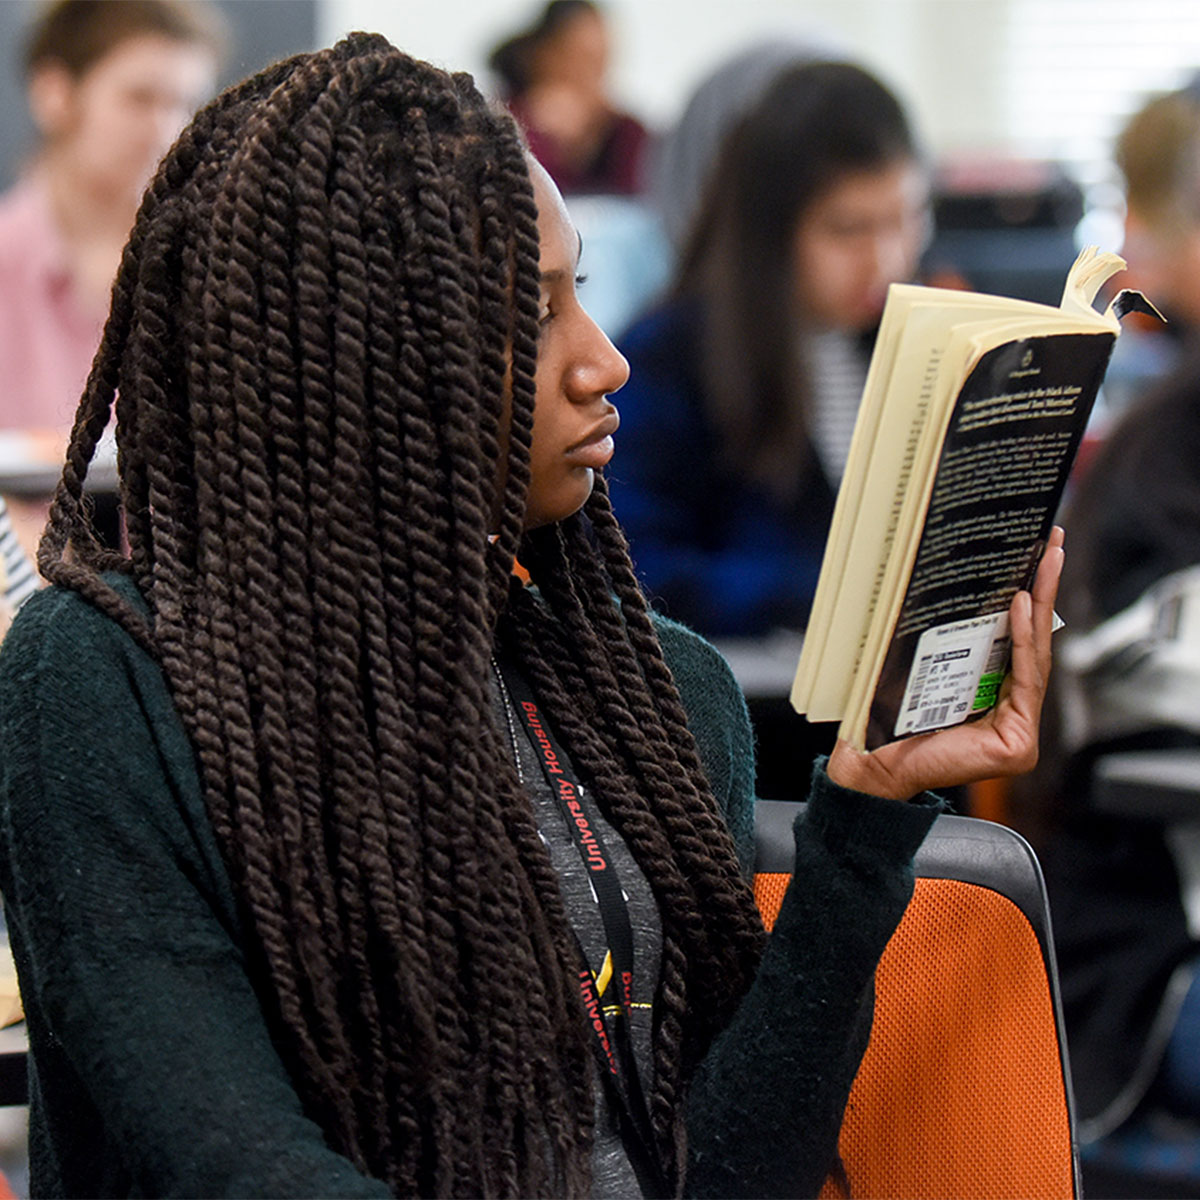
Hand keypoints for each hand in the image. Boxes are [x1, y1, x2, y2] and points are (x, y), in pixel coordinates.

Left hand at [826, 526, 1064, 799]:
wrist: (871, 763)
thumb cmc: (889, 721)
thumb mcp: (926, 669)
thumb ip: (951, 644)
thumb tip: (954, 589)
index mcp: (993, 702)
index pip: (1016, 645)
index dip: (1030, 600)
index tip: (1035, 556)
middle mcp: (1011, 717)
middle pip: (1033, 645)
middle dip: (1045, 591)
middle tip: (1053, 545)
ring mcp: (1019, 733)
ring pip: (1035, 657)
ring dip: (1040, 605)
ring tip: (1044, 561)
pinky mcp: (1018, 743)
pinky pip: (1024, 679)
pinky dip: (1023, 639)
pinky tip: (1021, 603)